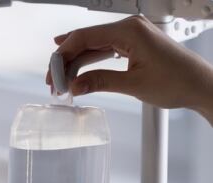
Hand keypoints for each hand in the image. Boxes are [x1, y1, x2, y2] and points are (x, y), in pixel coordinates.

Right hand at [46, 16, 212, 121]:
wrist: (200, 86)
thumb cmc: (177, 81)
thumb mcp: (133, 84)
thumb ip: (100, 82)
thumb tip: (75, 85)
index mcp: (130, 30)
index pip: (84, 37)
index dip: (63, 57)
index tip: (53, 75)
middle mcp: (130, 28)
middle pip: (86, 40)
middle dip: (67, 61)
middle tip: (54, 82)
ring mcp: (132, 35)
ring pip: (93, 45)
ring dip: (76, 64)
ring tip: (63, 82)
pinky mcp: (134, 44)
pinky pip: (105, 49)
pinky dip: (90, 62)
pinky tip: (78, 72)